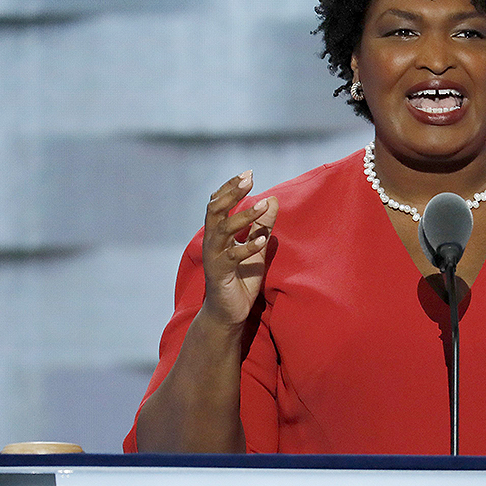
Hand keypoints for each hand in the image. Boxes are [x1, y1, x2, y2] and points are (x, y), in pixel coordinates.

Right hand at [201, 171, 278, 327]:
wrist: (229, 312)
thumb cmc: (240, 279)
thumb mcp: (256, 248)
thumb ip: (262, 225)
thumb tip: (273, 199)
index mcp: (218, 233)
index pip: (218, 203)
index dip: (230, 187)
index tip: (248, 174)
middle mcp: (212, 242)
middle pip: (215, 210)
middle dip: (231, 193)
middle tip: (249, 180)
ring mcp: (214, 257)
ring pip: (222, 230)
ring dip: (243, 216)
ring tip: (262, 205)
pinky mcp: (219, 274)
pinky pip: (232, 257)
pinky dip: (247, 247)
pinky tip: (262, 240)